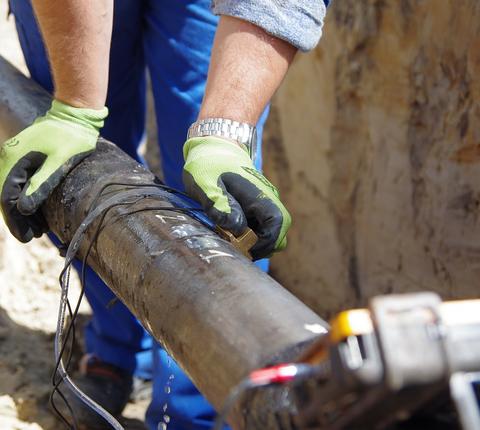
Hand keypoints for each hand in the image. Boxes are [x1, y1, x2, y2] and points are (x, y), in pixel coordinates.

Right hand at [0, 100, 107, 241]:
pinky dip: (25, 197)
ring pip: (12, 189)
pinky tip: (36, 210)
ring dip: (22, 210)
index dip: (16, 220)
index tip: (26, 237)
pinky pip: (19, 181)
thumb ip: (42, 184)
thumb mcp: (60, 162)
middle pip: (7, 195)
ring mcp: (15, 156)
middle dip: (19, 218)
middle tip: (33, 236)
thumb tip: (23, 209)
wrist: (75, 115)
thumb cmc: (72, 138)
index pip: (8, 197)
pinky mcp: (24, 156)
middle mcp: (9, 157)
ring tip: (37, 228)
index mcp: (15, 159)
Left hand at [183, 136, 290, 259]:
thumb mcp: (205, 183)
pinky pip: (262, 229)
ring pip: (272, 234)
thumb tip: (236, 227)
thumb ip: (219, 204)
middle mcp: (267, 200)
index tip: (242, 247)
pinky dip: (251, 237)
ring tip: (232, 241)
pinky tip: (231, 233)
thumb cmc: (208, 165)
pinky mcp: (257, 209)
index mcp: (258, 194)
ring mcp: (264, 205)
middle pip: (279, 233)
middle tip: (236, 249)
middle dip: (261, 247)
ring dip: (256, 243)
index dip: (264, 242)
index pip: (276, 224)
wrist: (214, 148)